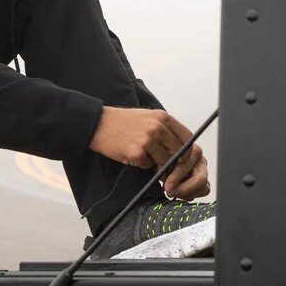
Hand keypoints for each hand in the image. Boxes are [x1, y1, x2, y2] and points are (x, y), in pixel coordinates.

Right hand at [89, 107, 209, 197]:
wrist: (98, 124)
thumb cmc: (122, 121)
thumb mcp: (147, 117)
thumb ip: (164, 128)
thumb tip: (179, 146)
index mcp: (162, 117)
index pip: (186, 137)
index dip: (188, 151)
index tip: (184, 159)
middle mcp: (157, 128)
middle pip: (178, 152)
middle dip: (175, 163)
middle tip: (169, 169)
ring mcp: (147, 141)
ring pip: (164, 162)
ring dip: (158, 166)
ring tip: (147, 161)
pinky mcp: (137, 153)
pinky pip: (147, 166)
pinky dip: (142, 164)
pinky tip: (132, 156)